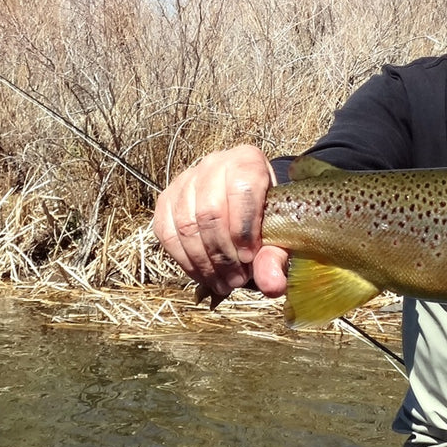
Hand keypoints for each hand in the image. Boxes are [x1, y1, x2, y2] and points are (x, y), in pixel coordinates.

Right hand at [152, 145, 288, 301]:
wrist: (246, 201)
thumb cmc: (267, 214)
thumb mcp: (280, 230)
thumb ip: (277, 256)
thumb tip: (271, 285)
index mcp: (247, 161)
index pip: (242, 191)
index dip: (243, 230)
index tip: (249, 259)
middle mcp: (214, 164)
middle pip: (210, 213)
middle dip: (223, 255)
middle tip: (237, 280)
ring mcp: (186, 180)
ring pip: (186, 225)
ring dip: (204, 263)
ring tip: (223, 284)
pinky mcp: (166, 199)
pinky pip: (166, 233)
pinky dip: (184, 260)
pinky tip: (203, 275)